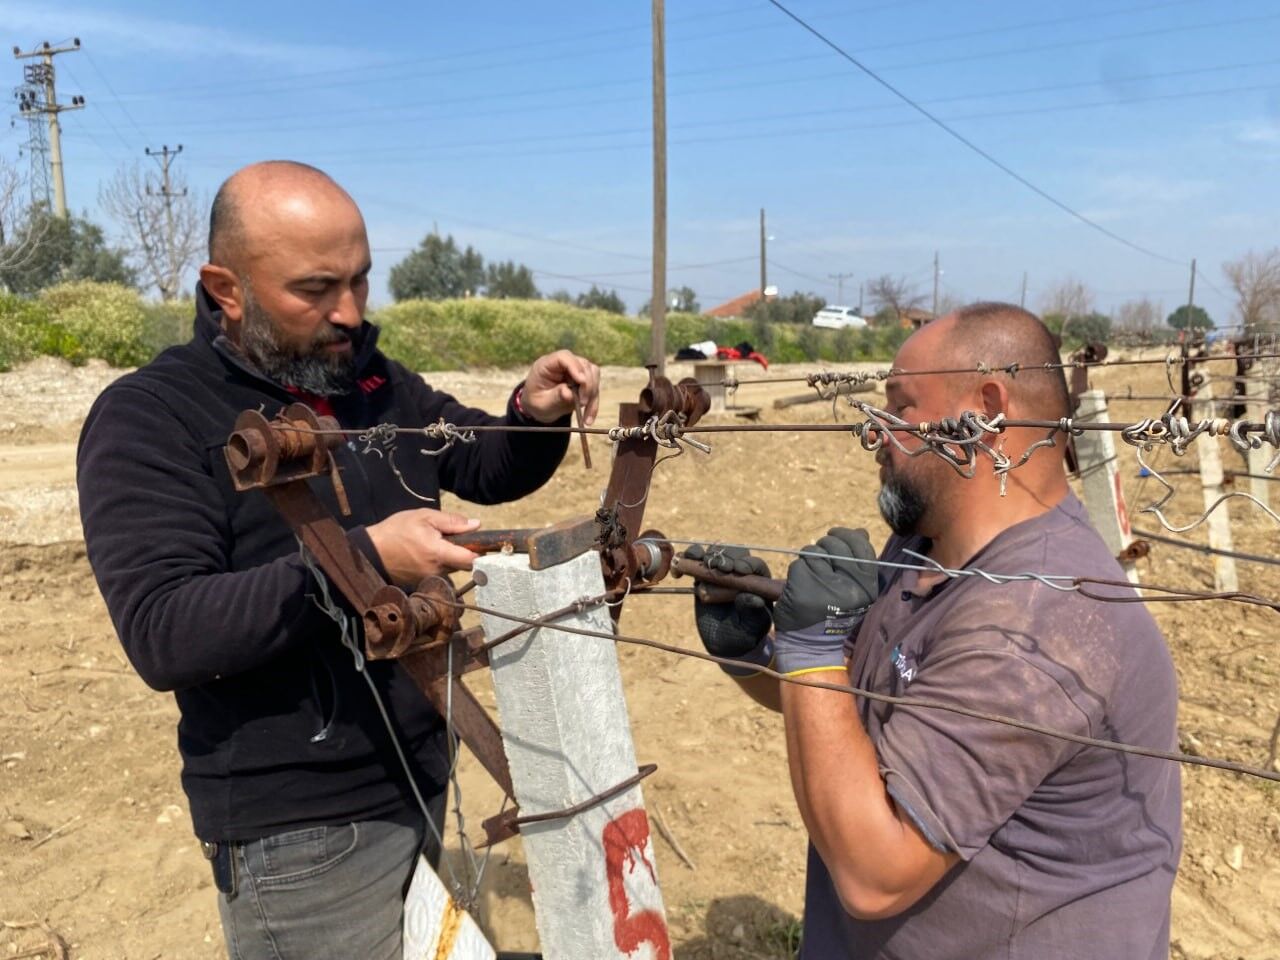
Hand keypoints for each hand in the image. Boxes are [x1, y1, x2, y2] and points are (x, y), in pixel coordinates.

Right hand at [363, 509, 481, 585]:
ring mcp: (431, 580)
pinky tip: (426, 553)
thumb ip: (452, 522)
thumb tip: (476, 525)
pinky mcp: (424, 584)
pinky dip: (439, 563)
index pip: (471, 560)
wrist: (371, 552)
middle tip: (454, 537)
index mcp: (439, 553)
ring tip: (435, 543)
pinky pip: (441, 573)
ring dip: (451, 557)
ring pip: (453, 568)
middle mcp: (438, 571)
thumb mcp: (424, 517)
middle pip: (464, 564)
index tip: (486, 544)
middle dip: (464, 552)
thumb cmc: (396, 531)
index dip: (482, 552)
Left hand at [519, 350, 600, 424]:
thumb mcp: (541, 403)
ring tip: (584, 412)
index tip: (581, 381)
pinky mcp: (584, 379)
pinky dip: (593, 403)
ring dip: (592, 394)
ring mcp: (575, 370)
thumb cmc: (537, 402)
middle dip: (587, 384)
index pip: (564, 357)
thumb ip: (555, 397)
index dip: (575, 366)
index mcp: (547, 364)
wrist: (540, 407)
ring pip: (593, 374)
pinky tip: (588, 419)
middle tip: (582, 402)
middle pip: (583, 365)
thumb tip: (569, 393)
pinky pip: (595, 388)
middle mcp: (563, 364)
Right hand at [684, 544, 773, 676]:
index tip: (739, 569)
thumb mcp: (752, 626)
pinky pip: (691, 563)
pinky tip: (677, 571)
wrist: (725, 644)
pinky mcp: (701, 578)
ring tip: (695, 563)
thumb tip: (754, 598)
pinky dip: (683, 562)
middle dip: (723, 557)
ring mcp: (719, 573)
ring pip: (711, 553)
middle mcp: (739, 573)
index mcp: (758, 581)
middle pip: (731, 554)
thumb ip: (753, 612)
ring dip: (702, 554)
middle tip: (717, 567)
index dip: (747, 563)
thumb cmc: (744, 634)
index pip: (754, 565)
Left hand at [773, 528, 877, 675]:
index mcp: (867, 587)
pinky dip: (797, 570)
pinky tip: (800, 584)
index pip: (862, 546)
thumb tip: (862, 531)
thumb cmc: (833, 613)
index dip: (847, 535)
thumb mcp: (854, 591)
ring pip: (814, 552)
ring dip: (809, 558)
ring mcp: (826, 586)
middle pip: (836, 545)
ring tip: (811, 574)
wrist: (811, 645)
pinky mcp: (803, 587)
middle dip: (825, 544)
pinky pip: (799, 563)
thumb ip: (858, 562)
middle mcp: (849, 587)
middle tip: (821, 556)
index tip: (835, 534)